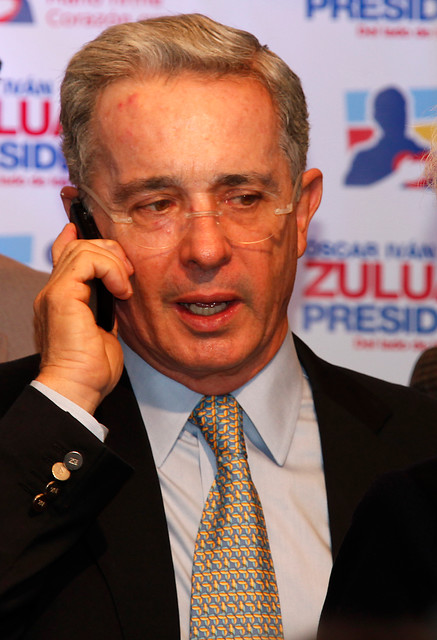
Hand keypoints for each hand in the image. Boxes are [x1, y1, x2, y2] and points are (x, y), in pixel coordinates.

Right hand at [34, 223, 133, 413]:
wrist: (78, 387)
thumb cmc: (91, 369)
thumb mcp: (103, 331)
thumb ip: (104, 308)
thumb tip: (117, 296)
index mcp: (62, 299)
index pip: (64, 255)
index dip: (81, 238)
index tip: (108, 243)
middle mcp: (54, 291)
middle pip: (78, 246)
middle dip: (110, 251)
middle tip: (129, 274)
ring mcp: (55, 292)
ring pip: (82, 248)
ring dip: (113, 261)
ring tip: (125, 286)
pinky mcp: (62, 295)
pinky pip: (87, 260)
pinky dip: (110, 269)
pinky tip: (121, 290)